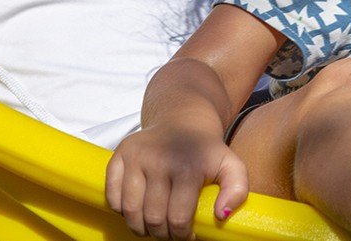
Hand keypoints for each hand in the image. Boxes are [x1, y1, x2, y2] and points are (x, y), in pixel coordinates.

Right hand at [106, 122, 250, 239]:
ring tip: (153, 226)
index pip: (178, 219)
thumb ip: (237, 191)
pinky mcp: (119, 154)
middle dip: (162, 234)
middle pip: (153, 218)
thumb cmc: (207, 151)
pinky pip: (112, 195)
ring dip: (140, 227)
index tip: (187, 235)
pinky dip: (121, 210)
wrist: (183, 120)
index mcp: (187, 167)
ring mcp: (136, 157)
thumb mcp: (232, 166)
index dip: (182, 236)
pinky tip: (137, 208)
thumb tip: (221, 215)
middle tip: (170, 232)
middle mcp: (158, 160)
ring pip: (130, 211)